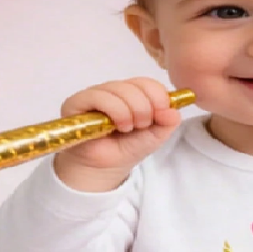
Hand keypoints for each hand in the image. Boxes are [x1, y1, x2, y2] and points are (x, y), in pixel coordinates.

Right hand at [52, 78, 182, 190]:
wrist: (103, 169)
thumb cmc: (126, 149)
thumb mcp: (155, 137)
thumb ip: (167, 122)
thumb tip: (174, 110)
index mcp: (133, 94)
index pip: (148, 83)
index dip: (159, 96)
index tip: (161, 114)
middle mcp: (115, 91)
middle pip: (136, 84)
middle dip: (145, 107)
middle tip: (142, 125)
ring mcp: (96, 94)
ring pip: (120, 89)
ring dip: (130, 111)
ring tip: (128, 129)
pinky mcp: (78, 102)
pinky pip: (100, 96)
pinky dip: (115, 111)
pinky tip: (117, 126)